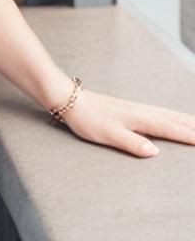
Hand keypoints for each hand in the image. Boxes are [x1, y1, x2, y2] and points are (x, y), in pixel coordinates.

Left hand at [57, 86, 194, 157]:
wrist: (70, 100)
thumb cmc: (88, 119)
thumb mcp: (108, 134)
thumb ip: (132, 143)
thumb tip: (155, 151)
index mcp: (139, 118)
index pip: (171, 128)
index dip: (189, 135)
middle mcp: (142, 112)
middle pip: (175, 119)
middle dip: (193, 126)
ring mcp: (137, 109)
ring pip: (168, 114)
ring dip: (186, 120)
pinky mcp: (131, 110)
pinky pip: (160, 113)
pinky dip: (174, 117)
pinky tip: (173, 119)